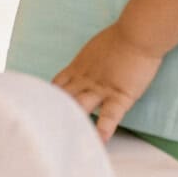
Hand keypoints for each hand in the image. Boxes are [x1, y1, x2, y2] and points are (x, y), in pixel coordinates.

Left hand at [53, 24, 164, 140]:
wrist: (136, 35)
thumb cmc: (120, 37)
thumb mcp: (94, 48)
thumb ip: (87, 62)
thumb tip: (86, 67)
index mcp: (77, 67)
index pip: (57, 85)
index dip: (49, 97)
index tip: (41, 108)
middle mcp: (84, 79)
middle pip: (63, 98)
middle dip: (53, 112)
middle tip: (43, 126)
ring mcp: (100, 88)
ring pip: (81, 107)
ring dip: (73, 121)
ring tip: (65, 137)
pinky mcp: (119, 95)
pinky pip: (109, 115)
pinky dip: (103, 129)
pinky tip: (99, 141)